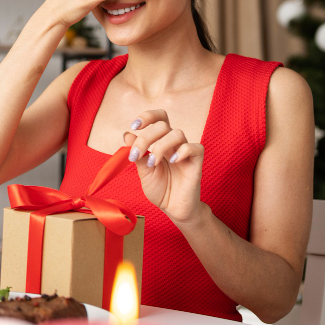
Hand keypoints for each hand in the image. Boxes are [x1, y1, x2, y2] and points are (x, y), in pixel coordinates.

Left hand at [123, 110, 204, 224]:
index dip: (147, 116)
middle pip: (163, 125)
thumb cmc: (160, 189)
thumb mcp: (143, 171)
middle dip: (145, 137)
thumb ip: (137, 153)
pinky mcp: (196, 162)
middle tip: (137, 155)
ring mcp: (185, 152)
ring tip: (152, 163)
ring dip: (160, 146)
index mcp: (160, 142)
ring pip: (177, 133)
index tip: (134, 126)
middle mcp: (173, 144)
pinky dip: (182, 151)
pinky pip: (195, 147)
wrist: (173, 208)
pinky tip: (172, 161)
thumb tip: (127, 134)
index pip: (158, 119)